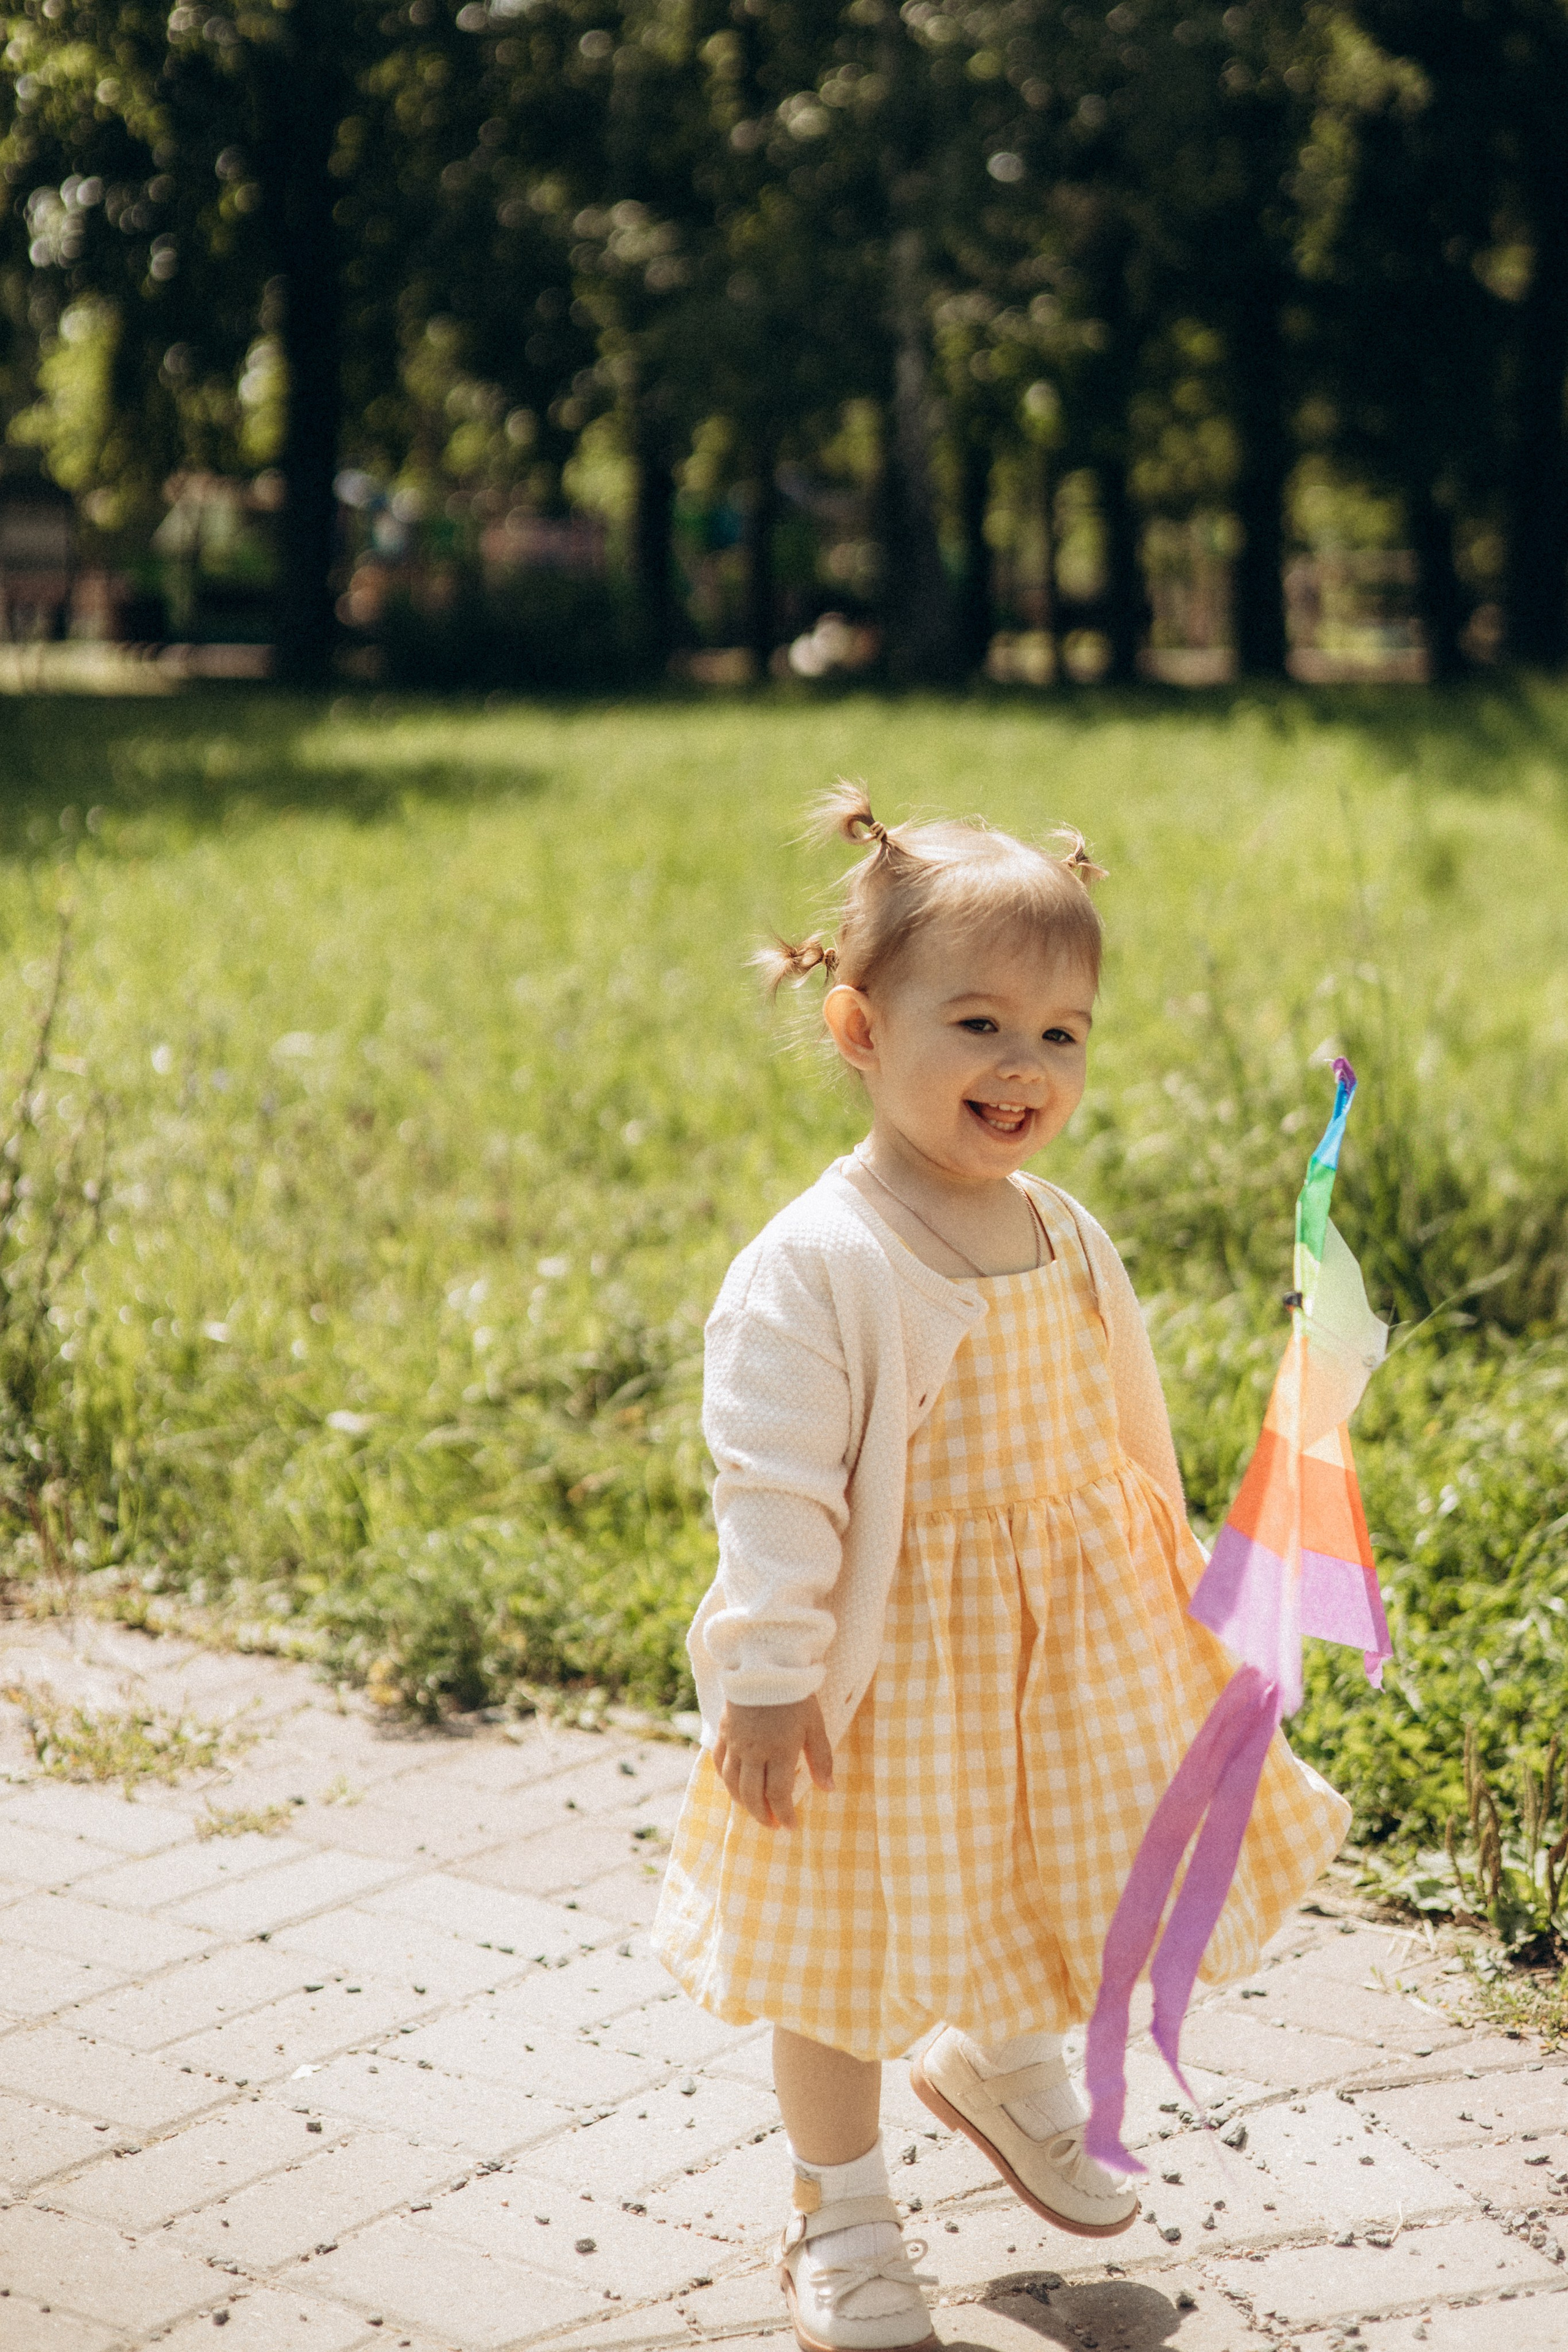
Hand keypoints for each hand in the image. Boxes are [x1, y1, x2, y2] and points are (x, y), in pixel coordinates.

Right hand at [713, 1695, 833, 1828]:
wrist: (765, 1664)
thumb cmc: (796, 1694)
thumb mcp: (815, 1725)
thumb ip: (821, 1758)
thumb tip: (829, 1789)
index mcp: (780, 1751)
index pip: (779, 1795)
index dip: (785, 1815)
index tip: (791, 1827)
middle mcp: (754, 1752)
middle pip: (753, 1795)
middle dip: (763, 1816)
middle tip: (773, 1826)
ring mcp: (736, 1743)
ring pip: (733, 1784)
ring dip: (743, 1803)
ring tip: (754, 1811)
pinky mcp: (724, 1731)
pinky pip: (719, 1763)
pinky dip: (726, 1780)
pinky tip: (733, 1786)